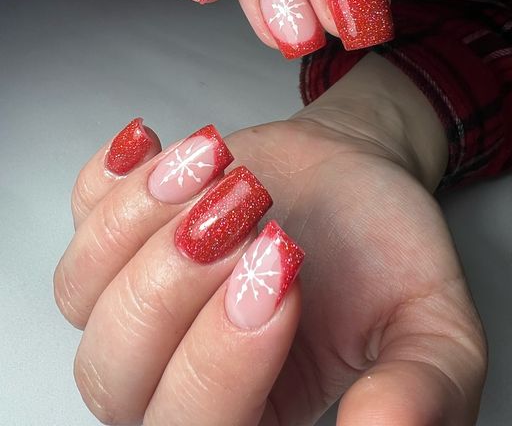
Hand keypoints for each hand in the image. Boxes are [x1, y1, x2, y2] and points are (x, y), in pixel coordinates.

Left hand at [54, 54, 485, 423]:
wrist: (352, 175)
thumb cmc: (383, 249)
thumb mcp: (433, 325)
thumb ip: (420, 390)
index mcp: (248, 409)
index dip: (223, 356)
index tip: (283, 265)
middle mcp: (172, 367)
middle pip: (114, 371)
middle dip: (175, 282)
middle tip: (247, 210)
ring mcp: (135, 295)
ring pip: (83, 290)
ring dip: (145, 219)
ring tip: (220, 165)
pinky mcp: (119, 229)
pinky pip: (79, 209)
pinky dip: (113, 177)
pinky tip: (159, 147)